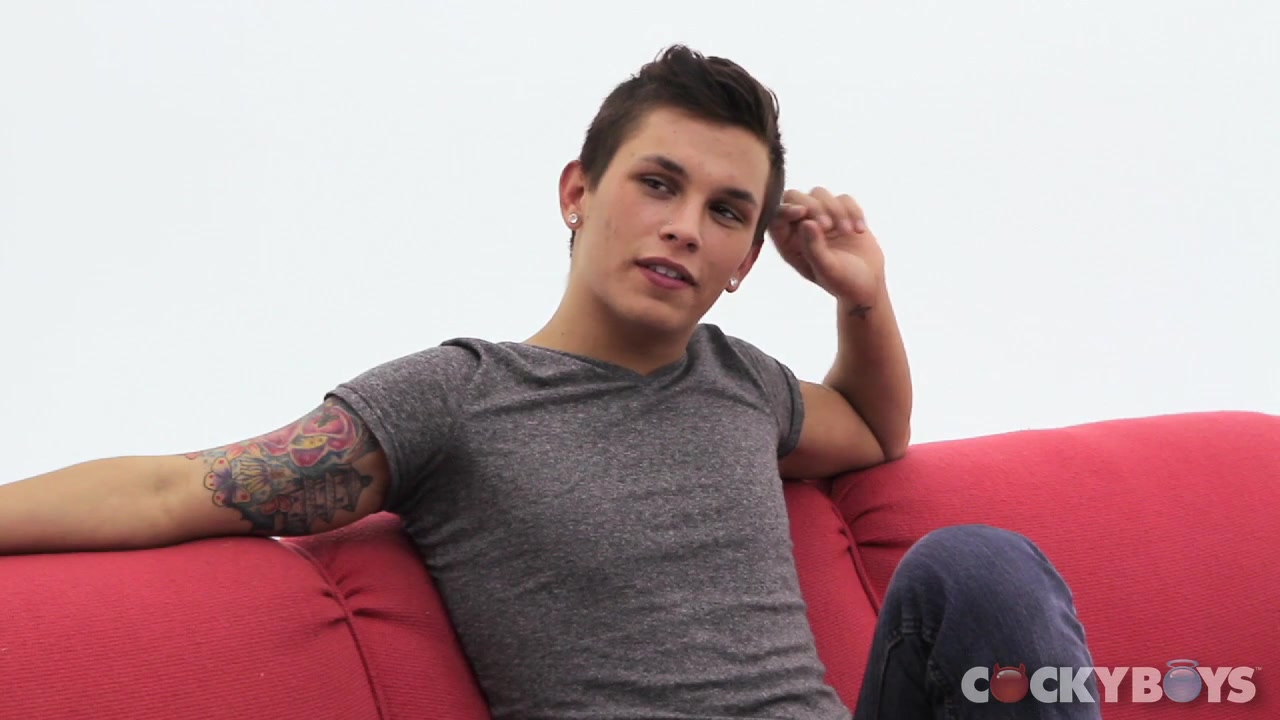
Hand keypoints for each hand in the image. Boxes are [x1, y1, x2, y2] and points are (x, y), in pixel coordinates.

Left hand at [768, 187, 884, 306]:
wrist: (868, 284)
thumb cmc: (843, 282)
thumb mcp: (827, 269)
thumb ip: (813, 248)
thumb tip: (805, 222)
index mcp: (788, 244)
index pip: (776, 217)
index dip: (785, 209)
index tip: (802, 212)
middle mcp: (800, 227)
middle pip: (794, 197)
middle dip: (812, 207)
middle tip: (828, 226)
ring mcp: (821, 217)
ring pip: (819, 193)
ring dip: (835, 210)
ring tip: (846, 231)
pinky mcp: (841, 212)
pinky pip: (844, 198)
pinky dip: (853, 211)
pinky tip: (859, 230)